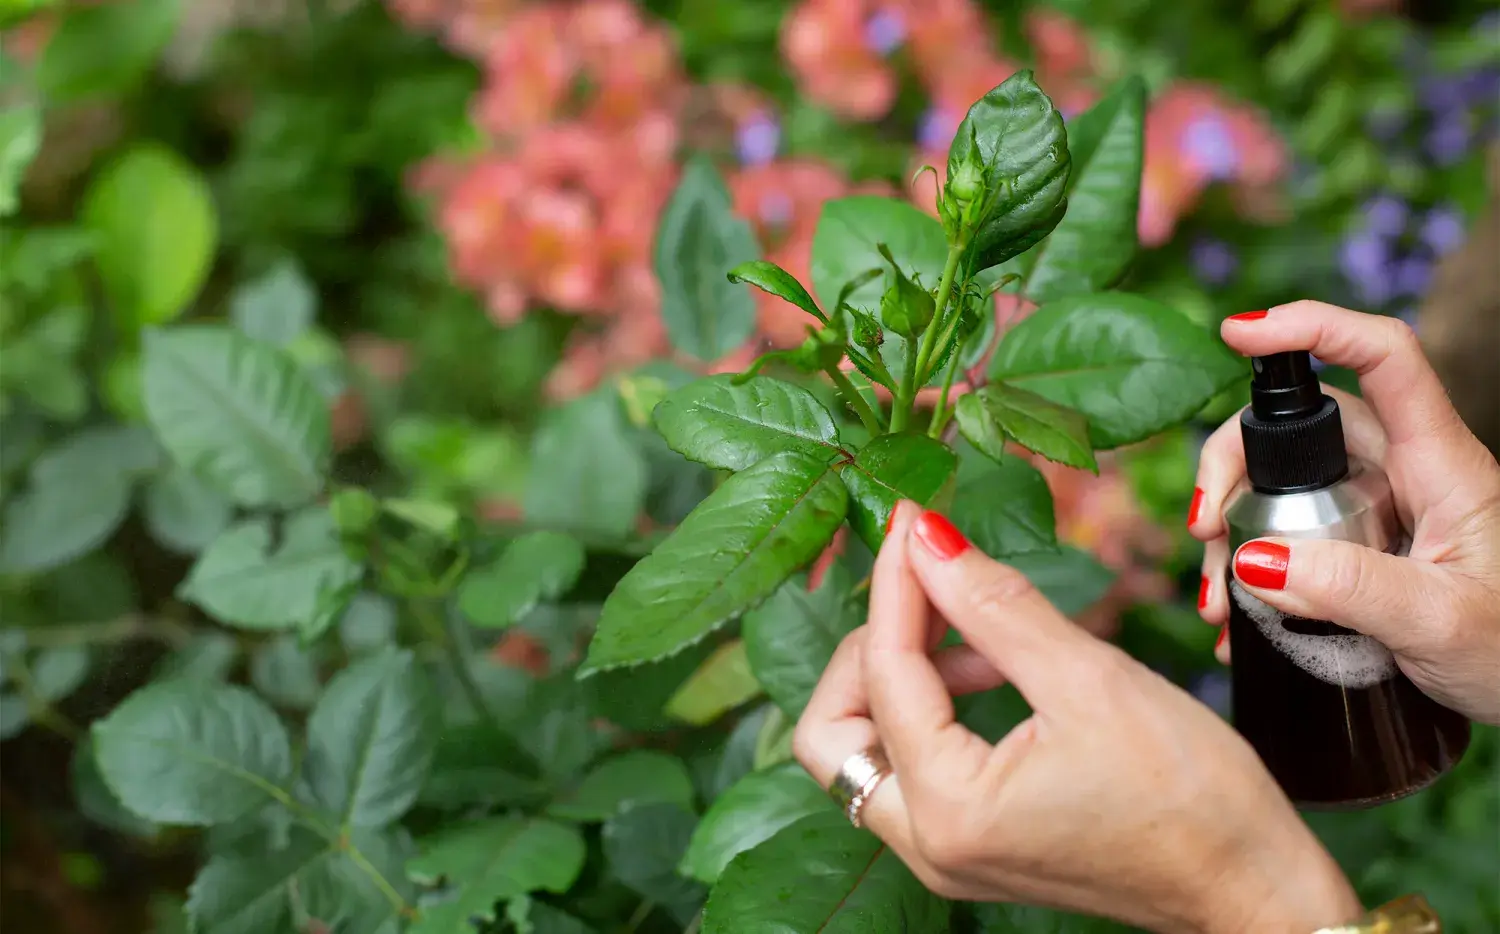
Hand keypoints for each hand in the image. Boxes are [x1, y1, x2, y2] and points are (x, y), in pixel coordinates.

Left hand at [794, 502, 1360, 932]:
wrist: (1252, 888)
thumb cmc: (1193, 796)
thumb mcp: (1088, 679)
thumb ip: (994, 605)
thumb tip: (926, 539)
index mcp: (949, 810)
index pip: (884, 672)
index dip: (896, 584)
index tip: (913, 519)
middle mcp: (927, 845)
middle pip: (832, 729)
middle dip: (868, 648)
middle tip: (927, 590)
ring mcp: (943, 854)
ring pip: (864, 748)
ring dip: (899, 677)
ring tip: (973, 632)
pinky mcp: (968, 847)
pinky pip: (908, 767)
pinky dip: (926, 710)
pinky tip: (986, 671)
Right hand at [1191, 301, 1499, 723]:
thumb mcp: (1440, 623)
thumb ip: (1352, 588)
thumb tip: (1252, 558)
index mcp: (1442, 463)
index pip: (1384, 357)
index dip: (1314, 327)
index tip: (1240, 333)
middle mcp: (1405, 473)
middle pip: (1303, 425)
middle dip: (1233, 468)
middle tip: (1205, 531)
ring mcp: (1377, 510)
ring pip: (1281, 485)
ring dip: (1233, 535)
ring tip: (1218, 606)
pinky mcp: (1358, 548)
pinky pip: (1287, 538)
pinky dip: (1249, 574)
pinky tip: (1237, 625)